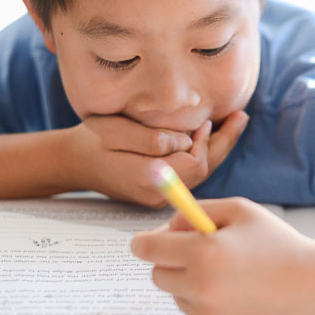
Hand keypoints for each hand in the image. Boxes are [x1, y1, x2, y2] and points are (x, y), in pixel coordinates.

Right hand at [68, 111, 247, 205]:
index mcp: (148, 179)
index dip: (204, 141)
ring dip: (217, 148)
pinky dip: (203, 154)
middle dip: (223, 143)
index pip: (193, 163)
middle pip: (203, 171)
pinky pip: (189, 174)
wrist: (72, 163)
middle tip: (241, 117)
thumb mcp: (116, 131)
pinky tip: (212, 137)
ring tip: (235, 123)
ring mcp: (160, 197)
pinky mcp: (160, 192)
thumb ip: (152, 137)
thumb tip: (186, 140)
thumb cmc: (92, 142)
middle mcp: (158, 194)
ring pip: (199, 174)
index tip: (205, 121)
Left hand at [131, 197, 314, 314]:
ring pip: (178, 295)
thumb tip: (164, 227)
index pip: (148, 248)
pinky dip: (208, 306)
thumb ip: (197, 212)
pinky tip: (239, 298)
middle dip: (171, 262)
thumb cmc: (279, 244)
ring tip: (231, 277)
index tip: (143, 242)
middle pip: (157, 274)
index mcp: (204, 252)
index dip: (144, 242)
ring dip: (192, 284)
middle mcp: (200, 287)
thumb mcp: (241, 211)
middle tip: (198, 255)